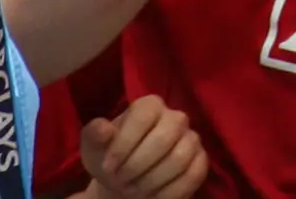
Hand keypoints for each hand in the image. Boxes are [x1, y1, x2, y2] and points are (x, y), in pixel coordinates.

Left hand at [79, 93, 206, 198]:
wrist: (125, 180)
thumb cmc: (109, 158)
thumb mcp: (94, 148)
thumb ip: (94, 135)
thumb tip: (102, 128)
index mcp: (150, 105)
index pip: (142, 116)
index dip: (124, 144)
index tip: (107, 168)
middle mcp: (176, 116)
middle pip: (164, 138)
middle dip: (138, 166)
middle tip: (121, 182)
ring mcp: (192, 138)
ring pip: (180, 159)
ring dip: (152, 181)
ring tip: (134, 190)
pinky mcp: (201, 161)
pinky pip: (193, 175)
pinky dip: (170, 192)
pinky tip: (153, 197)